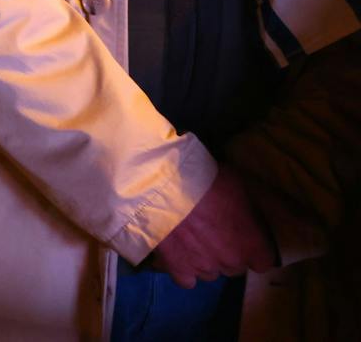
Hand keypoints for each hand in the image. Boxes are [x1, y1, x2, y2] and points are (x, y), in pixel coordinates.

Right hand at [150, 167, 276, 286]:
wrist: (163, 185)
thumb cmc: (207, 180)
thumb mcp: (246, 186)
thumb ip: (264, 207)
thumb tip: (297, 216)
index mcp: (252, 245)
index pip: (263, 262)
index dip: (254, 249)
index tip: (245, 237)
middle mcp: (231, 262)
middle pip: (235, 266)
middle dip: (229, 252)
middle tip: (216, 231)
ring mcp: (203, 267)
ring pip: (212, 272)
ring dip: (207, 260)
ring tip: (194, 239)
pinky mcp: (177, 268)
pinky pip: (188, 279)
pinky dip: (185, 269)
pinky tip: (180, 252)